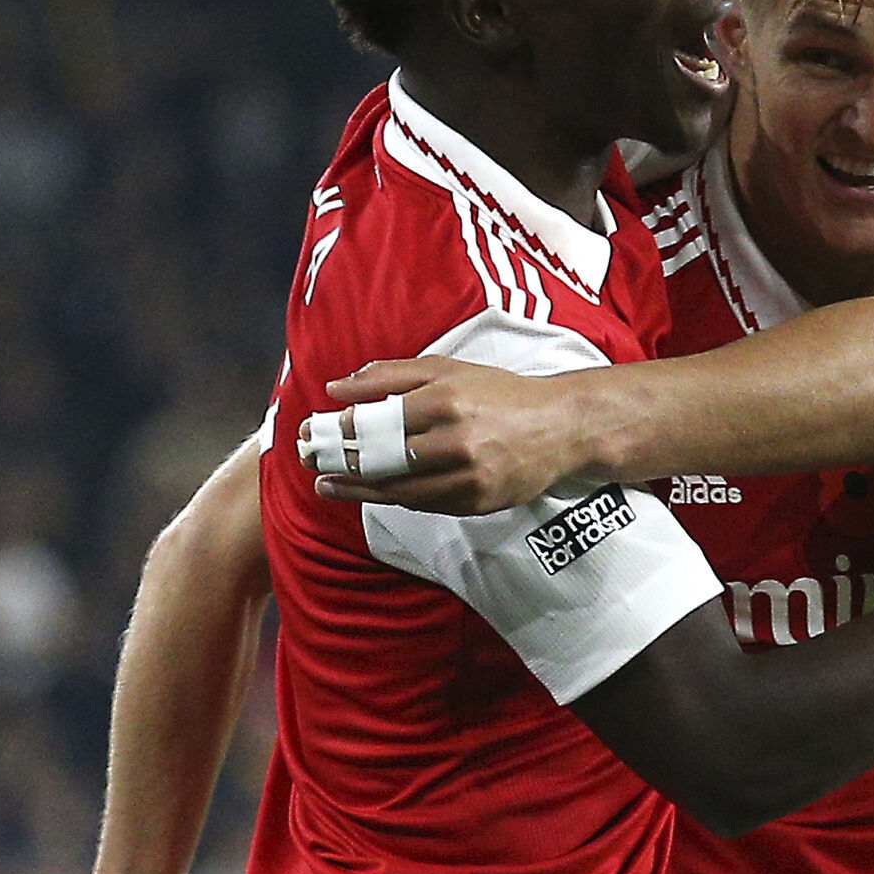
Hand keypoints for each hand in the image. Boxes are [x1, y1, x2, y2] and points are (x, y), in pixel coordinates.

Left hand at [306, 356, 577, 514]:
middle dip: (340, 461)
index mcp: (446, 400)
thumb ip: (390, 375)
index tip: (312, 431)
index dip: (339, 430)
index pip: (377, 420)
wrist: (562, 427)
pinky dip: (395, 497)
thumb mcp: (448, 369)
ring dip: (358, 489)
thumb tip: (336, 387)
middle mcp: (455, 440)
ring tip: (329, 485)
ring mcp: (467, 476)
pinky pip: (424, 504)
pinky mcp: (477, 502)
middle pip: (381, 458)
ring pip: (399, 489)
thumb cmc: (500, 393)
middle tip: (311, 461)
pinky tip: (372, 492)